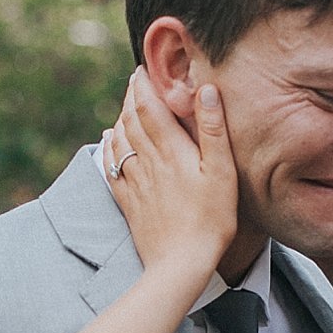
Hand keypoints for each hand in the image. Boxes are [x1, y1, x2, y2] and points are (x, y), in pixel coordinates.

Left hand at [104, 69, 236, 280]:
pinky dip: (109, 146)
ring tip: (125, 104)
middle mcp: (147, 162)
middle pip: (131, 119)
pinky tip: (109, 140)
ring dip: (120, 117)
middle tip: (135, 80)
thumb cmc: (211, 219)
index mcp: (171, 150)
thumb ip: (213, 130)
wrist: (180, 264)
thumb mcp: (223, 173)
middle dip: (131, 96)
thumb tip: (205, 89)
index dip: (145, 85)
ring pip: (120, 139)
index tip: (144, 68)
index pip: (150, 107)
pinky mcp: (128, 202)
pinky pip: (112, 166)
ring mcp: (135, 182)